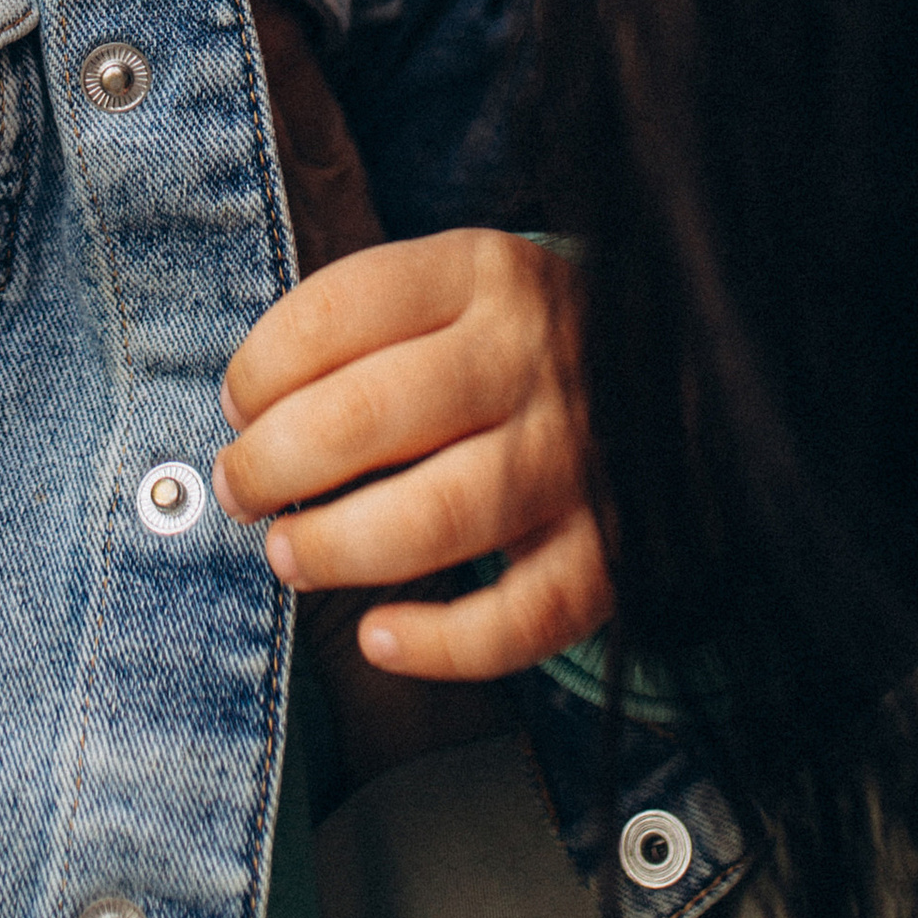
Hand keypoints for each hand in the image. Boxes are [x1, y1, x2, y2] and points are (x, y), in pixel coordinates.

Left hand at [211, 230, 607, 680]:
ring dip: (337, 547)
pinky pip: (519, 617)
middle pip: (371, 414)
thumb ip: (363, 329)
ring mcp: (578, 457)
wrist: (682, 383)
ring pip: (436, 516)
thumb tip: (244, 413)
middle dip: (274, 464)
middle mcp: (535, 357)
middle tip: (240, 491)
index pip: (341, 310)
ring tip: (287, 555)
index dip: (261, 367)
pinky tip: (379, 636)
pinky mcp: (610, 553)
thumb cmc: (520, 345)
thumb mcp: (460, 289)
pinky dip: (438, 642)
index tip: (235, 405)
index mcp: (487, 275)